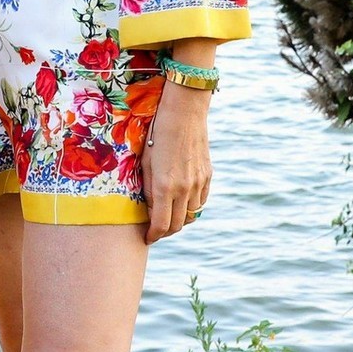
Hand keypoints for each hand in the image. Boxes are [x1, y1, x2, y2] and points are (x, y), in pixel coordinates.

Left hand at [142, 80, 211, 242]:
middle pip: (177, 225)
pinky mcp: (207, 175)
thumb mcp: (145, 163)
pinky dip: (192, 207)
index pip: (161, 225)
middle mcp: (183, 189)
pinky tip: (182, 203)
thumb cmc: (156, 134)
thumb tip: (148, 209)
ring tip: (168, 218)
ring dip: (179, 221)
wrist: (184, 113)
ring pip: (191, 215)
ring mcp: (198, 183)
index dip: (153, 235)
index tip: (147, 238)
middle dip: (165, 232)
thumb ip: (147, 189)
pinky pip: (201, 201)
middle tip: (156, 231)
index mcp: (164, 187)